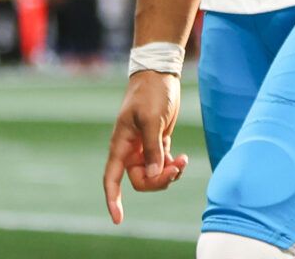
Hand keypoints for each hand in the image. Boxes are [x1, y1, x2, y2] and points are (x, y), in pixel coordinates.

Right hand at [101, 70, 189, 223]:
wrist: (160, 75)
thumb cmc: (151, 93)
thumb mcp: (152, 119)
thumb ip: (152, 148)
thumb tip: (155, 174)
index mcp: (121, 145)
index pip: (111, 178)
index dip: (113, 200)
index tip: (117, 219)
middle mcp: (130, 151)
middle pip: (141, 182)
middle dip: (159, 181)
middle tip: (176, 168)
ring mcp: (144, 148)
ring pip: (154, 176)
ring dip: (169, 174)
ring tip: (183, 161)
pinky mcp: (157, 143)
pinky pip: (163, 165)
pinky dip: (173, 166)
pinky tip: (183, 158)